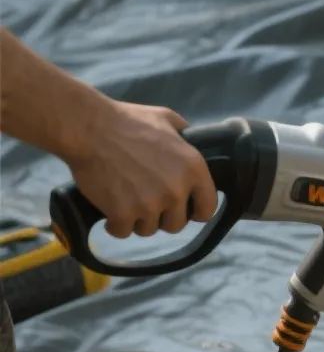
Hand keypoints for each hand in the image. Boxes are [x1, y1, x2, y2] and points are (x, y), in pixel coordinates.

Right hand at [66, 103, 215, 238]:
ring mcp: (149, 204)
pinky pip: (123, 232)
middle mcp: (176, 190)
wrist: (87, 128)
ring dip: (138, 220)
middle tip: (146, 202)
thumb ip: (183, 134)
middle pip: (176, 224)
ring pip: (149, 229)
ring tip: (126, 202)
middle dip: (162, 217)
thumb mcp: (166, 119)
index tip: (185, 210)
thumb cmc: (126, 121)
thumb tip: (191, 140)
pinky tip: (110, 212)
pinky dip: (115, 225)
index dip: (195, 211)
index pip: (207, 208)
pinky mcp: (122, 213)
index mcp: (193, 168)